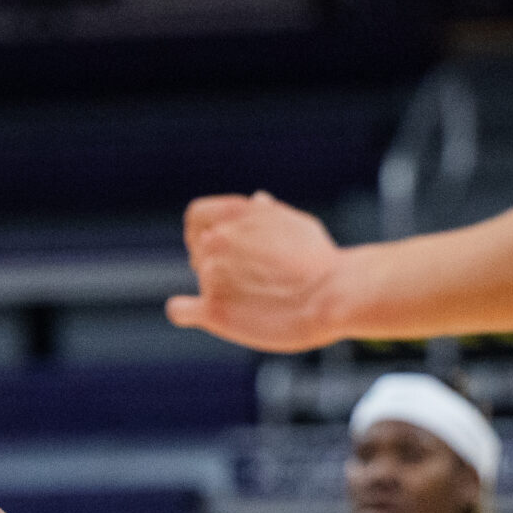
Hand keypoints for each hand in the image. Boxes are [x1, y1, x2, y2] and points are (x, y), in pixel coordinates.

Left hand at [166, 192, 350, 351]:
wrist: (333, 296)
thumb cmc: (320, 260)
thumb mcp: (295, 223)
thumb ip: (267, 215)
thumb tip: (258, 200)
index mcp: (235, 214)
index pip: (196, 216)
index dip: (203, 231)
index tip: (217, 245)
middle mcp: (216, 240)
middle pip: (198, 252)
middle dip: (218, 263)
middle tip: (251, 278)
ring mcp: (211, 275)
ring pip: (202, 281)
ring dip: (221, 289)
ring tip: (257, 299)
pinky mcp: (213, 309)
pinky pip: (180, 310)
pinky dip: (185, 310)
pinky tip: (198, 312)